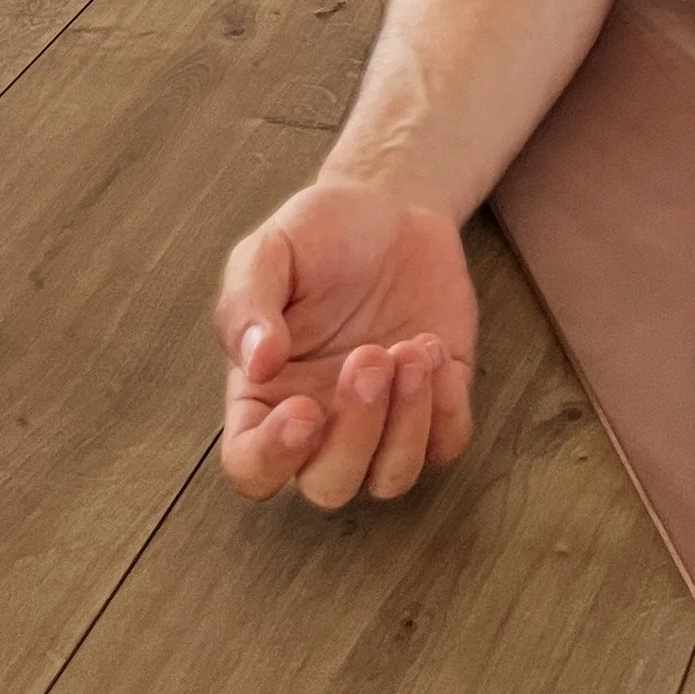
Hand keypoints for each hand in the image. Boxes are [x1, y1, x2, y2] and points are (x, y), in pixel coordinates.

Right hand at [217, 180, 478, 507]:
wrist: (390, 208)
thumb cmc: (319, 235)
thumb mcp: (268, 250)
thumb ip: (248, 304)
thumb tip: (256, 364)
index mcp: (266, 396)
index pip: (253, 468)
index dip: (274, 459)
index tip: (304, 409)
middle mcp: (321, 424)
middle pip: (330, 486)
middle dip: (357, 431)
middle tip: (370, 355)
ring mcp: (381, 421)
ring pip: (390, 478)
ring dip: (406, 423)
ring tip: (411, 347)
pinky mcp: (435, 406)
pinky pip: (445, 446)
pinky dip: (446, 409)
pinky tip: (435, 349)